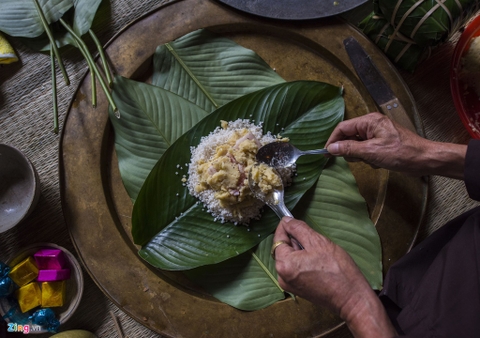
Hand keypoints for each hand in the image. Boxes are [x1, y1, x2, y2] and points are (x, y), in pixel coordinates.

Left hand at [273, 217, 395, 336]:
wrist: (352, 298)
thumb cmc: (337, 269)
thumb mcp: (318, 242)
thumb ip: (299, 229)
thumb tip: (287, 221)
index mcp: (284, 264)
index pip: (278, 238)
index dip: (285, 227)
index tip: (291, 219)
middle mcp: (282, 276)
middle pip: (283, 249)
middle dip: (295, 240)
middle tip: (313, 237)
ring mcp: (289, 285)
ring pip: (290, 259)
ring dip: (300, 251)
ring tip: (318, 251)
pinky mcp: (298, 289)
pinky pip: (295, 269)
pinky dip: (303, 261)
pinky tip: (318, 262)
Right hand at [325, 112, 465, 178]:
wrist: (424, 160)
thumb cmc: (400, 153)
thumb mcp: (371, 152)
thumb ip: (349, 149)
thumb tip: (330, 148)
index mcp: (369, 121)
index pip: (342, 128)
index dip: (332, 140)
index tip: (326, 153)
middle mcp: (371, 124)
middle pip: (349, 136)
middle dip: (349, 150)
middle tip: (355, 160)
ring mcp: (377, 133)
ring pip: (357, 144)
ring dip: (360, 155)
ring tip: (371, 161)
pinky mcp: (382, 142)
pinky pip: (366, 149)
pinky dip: (368, 157)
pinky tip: (378, 162)